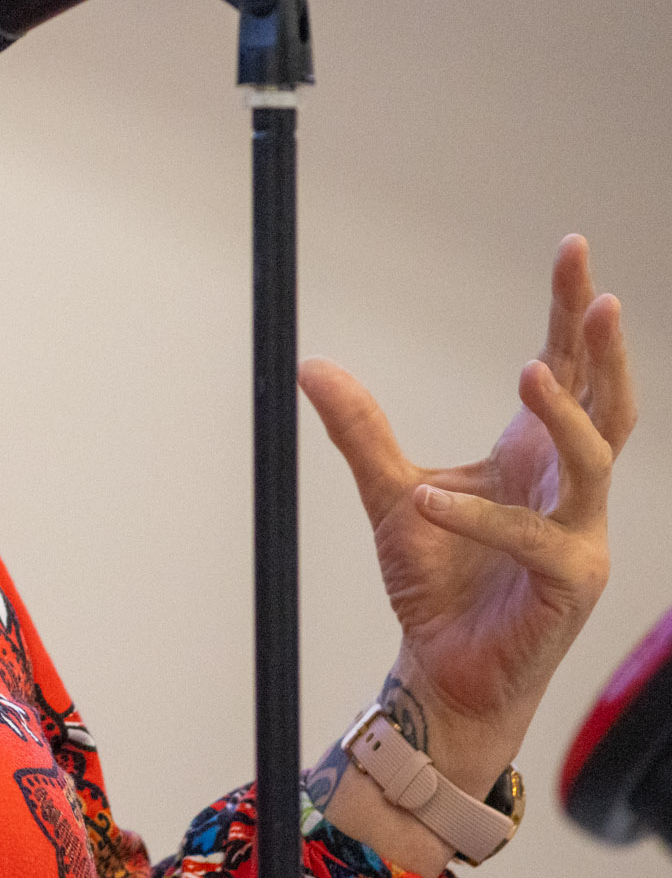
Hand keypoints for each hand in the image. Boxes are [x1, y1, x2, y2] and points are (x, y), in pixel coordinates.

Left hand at [301, 234, 636, 790]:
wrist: (444, 667)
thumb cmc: (437, 580)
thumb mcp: (388, 490)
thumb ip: (360, 428)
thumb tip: (311, 363)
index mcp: (534, 454)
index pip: (563, 368)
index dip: (571, 312)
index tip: (573, 250)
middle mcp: (569, 488)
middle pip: (605, 401)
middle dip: (602, 347)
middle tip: (598, 293)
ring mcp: (578, 536)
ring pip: (594, 461)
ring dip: (565, 415)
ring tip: (527, 370)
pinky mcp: (566, 585)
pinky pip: (533, 539)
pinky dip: (480, 516)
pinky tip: (431, 500)